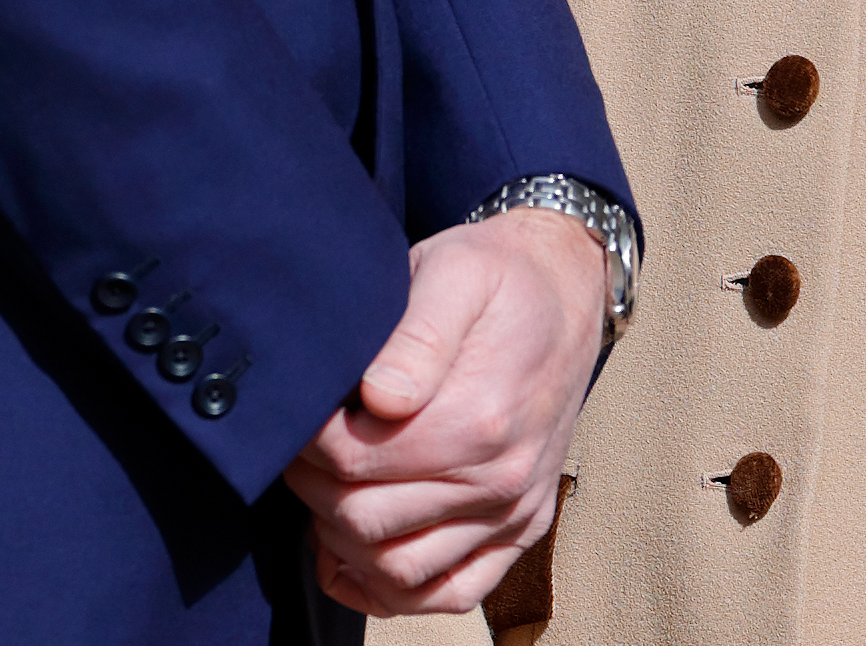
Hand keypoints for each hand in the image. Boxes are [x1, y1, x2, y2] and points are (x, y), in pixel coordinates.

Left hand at [285, 206, 604, 615]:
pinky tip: (356, 557)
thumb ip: (415, 335)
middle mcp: (501, 477)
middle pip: (366, 521)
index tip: (297, 410)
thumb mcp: (454, 271)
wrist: (568, 288)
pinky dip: (394, 592)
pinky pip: (452, 593)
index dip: (307, 441)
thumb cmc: (499, 276)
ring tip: (324, 489)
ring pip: (399, 570)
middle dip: (313, 487)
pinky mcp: (522, 530)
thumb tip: (377, 397)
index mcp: (478, 416)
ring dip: (342, 541)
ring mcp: (513, 512)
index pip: (355, 460)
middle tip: (299, 445)